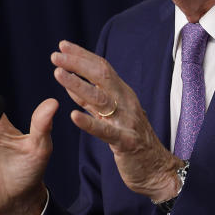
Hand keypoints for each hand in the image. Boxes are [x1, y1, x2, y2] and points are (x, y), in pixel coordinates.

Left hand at [51, 40, 182, 201]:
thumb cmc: (133, 141)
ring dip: (78, 85)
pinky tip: (73, 116)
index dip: (82, 56)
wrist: (157, 169)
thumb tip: (71, 83)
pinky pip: (105, 131)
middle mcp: (126, 102)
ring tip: (58, 74)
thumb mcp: (112, 115)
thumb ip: (93, 101)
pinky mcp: (125, 142)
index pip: (102, 68)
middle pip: (101, 76)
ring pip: (101, 98)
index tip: (63, 45)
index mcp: (123, 94)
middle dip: (78, 64)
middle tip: (56, 55)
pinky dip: (89, 123)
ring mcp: (126, 121)